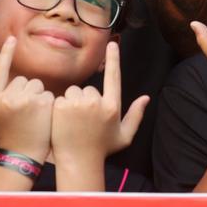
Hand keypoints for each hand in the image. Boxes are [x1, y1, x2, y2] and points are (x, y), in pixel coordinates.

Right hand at [0, 37, 53, 160]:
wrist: (22, 154)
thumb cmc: (4, 136)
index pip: (0, 70)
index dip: (6, 53)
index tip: (12, 38)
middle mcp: (8, 97)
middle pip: (23, 79)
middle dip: (25, 91)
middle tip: (24, 111)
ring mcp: (25, 99)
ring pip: (36, 85)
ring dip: (37, 96)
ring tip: (33, 115)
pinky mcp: (42, 103)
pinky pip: (47, 93)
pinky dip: (47, 103)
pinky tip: (43, 117)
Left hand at [50, 42, 148, 162]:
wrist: (78, 162)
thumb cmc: (102, 149)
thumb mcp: (124, 136)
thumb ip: (136, 116)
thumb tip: (146, 97)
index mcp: (113, 106)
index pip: (114, 76)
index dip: (113, 59)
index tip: (112, 44)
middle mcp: (97, 102)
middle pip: (89, 89)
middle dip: (86, 100)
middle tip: (85, 121)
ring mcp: (79, 104)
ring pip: (74, 92)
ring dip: (73, 102)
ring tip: (74, 122)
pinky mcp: (62, 106)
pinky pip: (61, 98)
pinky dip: (60, 107)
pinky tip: (63, 122)